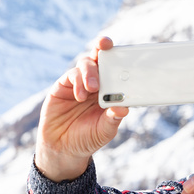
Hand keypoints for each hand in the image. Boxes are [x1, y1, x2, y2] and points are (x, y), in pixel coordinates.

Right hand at [35, 36, 129, 181]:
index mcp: (110, 90)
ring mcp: (79, 82)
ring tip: (93, 88)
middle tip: (106, 45)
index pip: (118, 70)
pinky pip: (72, 75)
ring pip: (86, 64)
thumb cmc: (88, 137)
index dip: (122, 58)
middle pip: (101, 58)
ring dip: (90, 72)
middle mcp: (96, 82)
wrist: (63, 148)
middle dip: (104, 47)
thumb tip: (124, 107)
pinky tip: (80, 95)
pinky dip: (78, 82)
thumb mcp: (105, 130)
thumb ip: (113, 118)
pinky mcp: (63, 86)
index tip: (130, 52)